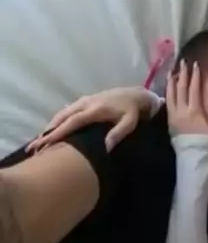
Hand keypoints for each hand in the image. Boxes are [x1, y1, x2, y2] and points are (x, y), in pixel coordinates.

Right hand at [26, 87, 156, 153]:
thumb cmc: (133, 111)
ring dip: (51, 125)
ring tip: (41, 140)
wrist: (136, 95)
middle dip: (48, 130)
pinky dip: (57, 120)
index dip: (58, 132)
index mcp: (95, 109)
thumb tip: (106, 147)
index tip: (45, 142)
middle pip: (62, 117)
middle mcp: (86, 103)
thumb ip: (118, 133)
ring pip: (62, 113)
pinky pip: (67, 111)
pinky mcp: (84, 101)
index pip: (72, 122)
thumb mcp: (130, 122)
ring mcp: (84, 101)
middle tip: (36, 145)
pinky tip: (53, 130)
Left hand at [166, 60, 207, 136]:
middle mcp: (181, 110)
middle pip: (181, 88)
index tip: (196, 64)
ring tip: (172, 71)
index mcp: (194, 110)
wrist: (195, 158)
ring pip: (170, 94)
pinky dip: (167, 92)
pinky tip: (169, 87)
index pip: (194, 88)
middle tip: (183, 62)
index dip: (195, 75)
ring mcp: (173, 115)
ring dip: (172, 81)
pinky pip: (167, 102)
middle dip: (182, 74)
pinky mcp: (169, 121)